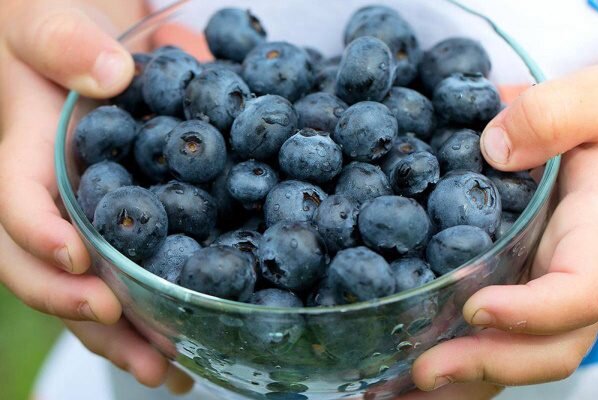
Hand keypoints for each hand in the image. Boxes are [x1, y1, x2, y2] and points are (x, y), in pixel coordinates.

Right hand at [0, 0, 191, 392]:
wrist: (90, 40)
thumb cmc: (56, 25)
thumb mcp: (47, 19)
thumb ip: (65, 41)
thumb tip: (110, 77)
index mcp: (26, 156)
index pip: (16, 207)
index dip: (41, 239)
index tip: (81, 262)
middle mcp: (57, 199)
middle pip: (55, 274)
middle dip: (92, 317)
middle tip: (145, 356)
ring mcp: (91, 217)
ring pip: (95, 287)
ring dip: (130, 336)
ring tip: (172, 373)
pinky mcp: (131, 220)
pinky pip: (136, 269)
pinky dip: (157, 308)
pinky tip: (190, 340)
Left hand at [398, 66, 597, 398]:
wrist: (589, 135)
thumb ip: (559, 114)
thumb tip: (494, 146)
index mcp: (597, 239)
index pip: (581, 292)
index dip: (535, 312)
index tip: (479, 309)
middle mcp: (571, 275)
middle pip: (545, 345)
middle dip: (486, 365)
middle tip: (421, 373)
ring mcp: (538, 287)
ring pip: (511, 354)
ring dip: (456, 383)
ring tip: (392, 397)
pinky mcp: (509, 284)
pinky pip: (483, 334)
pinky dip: (446, 359)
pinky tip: (394, 374)